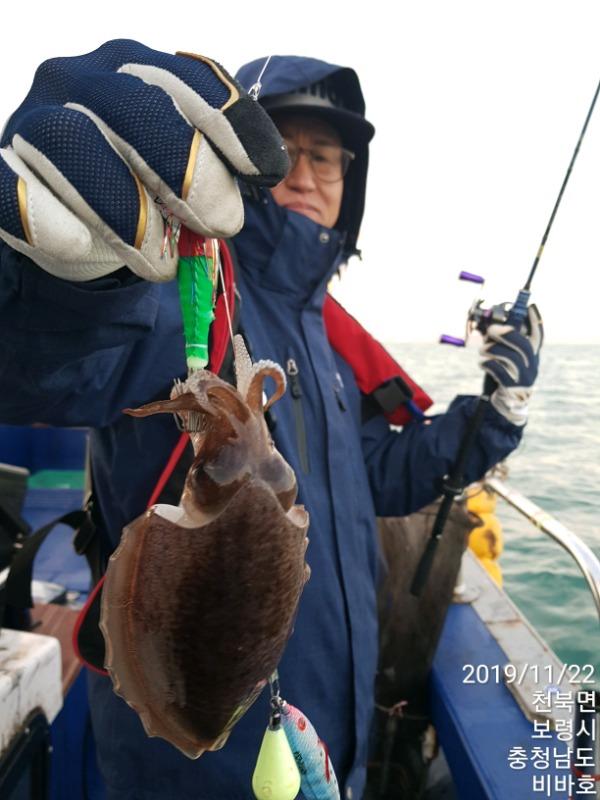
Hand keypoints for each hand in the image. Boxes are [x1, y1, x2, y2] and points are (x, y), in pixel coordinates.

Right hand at [0, 40, 287, 281]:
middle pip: (136, 107)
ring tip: (160, 263)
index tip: (266, 172)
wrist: (68, 222)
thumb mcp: (180, 174)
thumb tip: (267, 171)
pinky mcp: (1, 168)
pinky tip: (80, 244)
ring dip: (129, 212)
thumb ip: (215, 169)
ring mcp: (34, 121)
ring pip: (76, 146)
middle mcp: (80, 80)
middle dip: (186, 169)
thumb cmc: (135, 190)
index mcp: (136, 72)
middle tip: (220, 223)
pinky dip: (46, 217)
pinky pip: (11, 186)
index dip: (231, 122)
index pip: (188, 80)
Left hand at [479, 304, 542, 425]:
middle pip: (523, 345)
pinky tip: (482, 363)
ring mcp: (524, 377)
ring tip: (482, 349)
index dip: (535, 321)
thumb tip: (489, 325)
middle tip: (491, 329)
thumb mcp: (509, 359)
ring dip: (491, 349)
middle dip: (506, 334)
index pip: (538, 335)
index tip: (530, 307)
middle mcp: (532, 365)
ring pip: (509, 357)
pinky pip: (498, 371)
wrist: (508, 405)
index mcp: (532, 355)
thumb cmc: (506, 376)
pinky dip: (487, 364)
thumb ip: (503, 344)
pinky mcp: (512, 387)